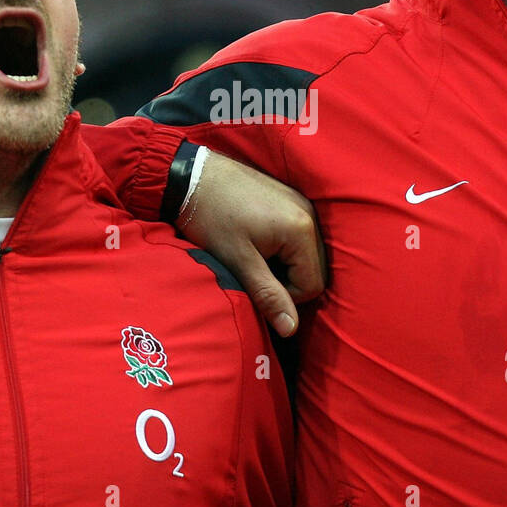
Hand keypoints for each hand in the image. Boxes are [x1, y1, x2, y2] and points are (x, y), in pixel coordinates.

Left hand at [177, 151, 325, 336]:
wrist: (193, 176)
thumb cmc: (212, 218)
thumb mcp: (238, 261)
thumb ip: (268, 294)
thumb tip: (291, 330)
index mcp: (301, 229)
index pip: (312, 285)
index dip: (283, 295)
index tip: (253, 282)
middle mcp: (309, 214)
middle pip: (313, 269)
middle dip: (285, 278)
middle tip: (251, 269)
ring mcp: (301, 202)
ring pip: (305, 253)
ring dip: (282, 263)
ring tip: (251, 253)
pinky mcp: (289, 197)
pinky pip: (297, 235)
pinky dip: (280, 246)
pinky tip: (254, 239)